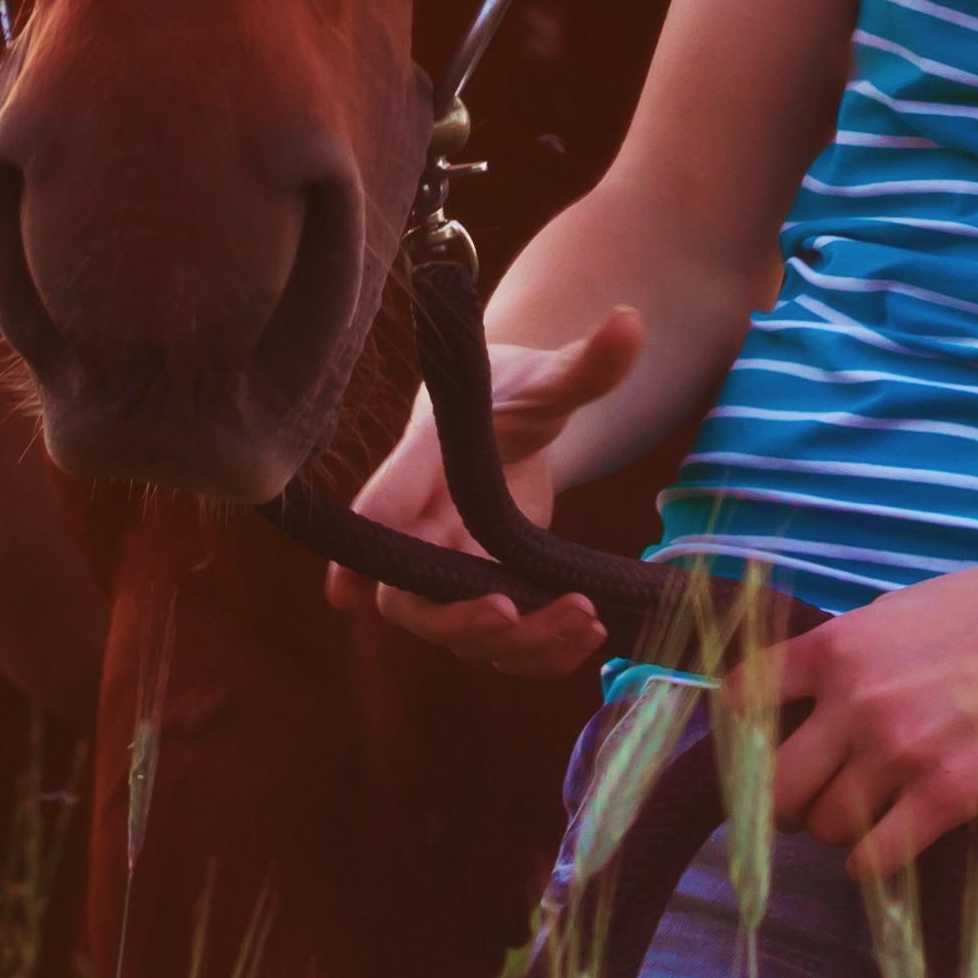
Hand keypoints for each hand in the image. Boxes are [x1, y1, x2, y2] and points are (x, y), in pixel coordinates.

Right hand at [328, 306, 643, 678]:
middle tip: (512, 610)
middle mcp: (424, 527)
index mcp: (422, 464)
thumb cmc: (513, 393)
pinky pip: (502, 644)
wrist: (511, 416)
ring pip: (458, 634)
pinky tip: (591, 635)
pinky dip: (541, 654)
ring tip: (585, 619)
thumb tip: (630, 323)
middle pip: (408, 597)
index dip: (355, 555)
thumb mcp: (549, 379)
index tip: (348, 592)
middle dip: (453, 619)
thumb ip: (583, 365)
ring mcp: (453, 569)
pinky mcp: (488, 592)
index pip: (381, 508)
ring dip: (517, 644)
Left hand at [755, 560, 977, 880]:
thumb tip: (797, 702)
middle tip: (802, 800)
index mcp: (836, 648)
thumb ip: (842, 657)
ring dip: (832, 828)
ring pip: (824, 825)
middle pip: (775, 784)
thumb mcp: (894, 613)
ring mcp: (900, 755)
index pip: (744, 700)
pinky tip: (881, 846)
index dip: (743, 732)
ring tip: (858, 814)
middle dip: (781, 801)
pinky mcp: (945, 798)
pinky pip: (874, 858)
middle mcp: (857, 704)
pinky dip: (867, 862)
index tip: (758, 746)